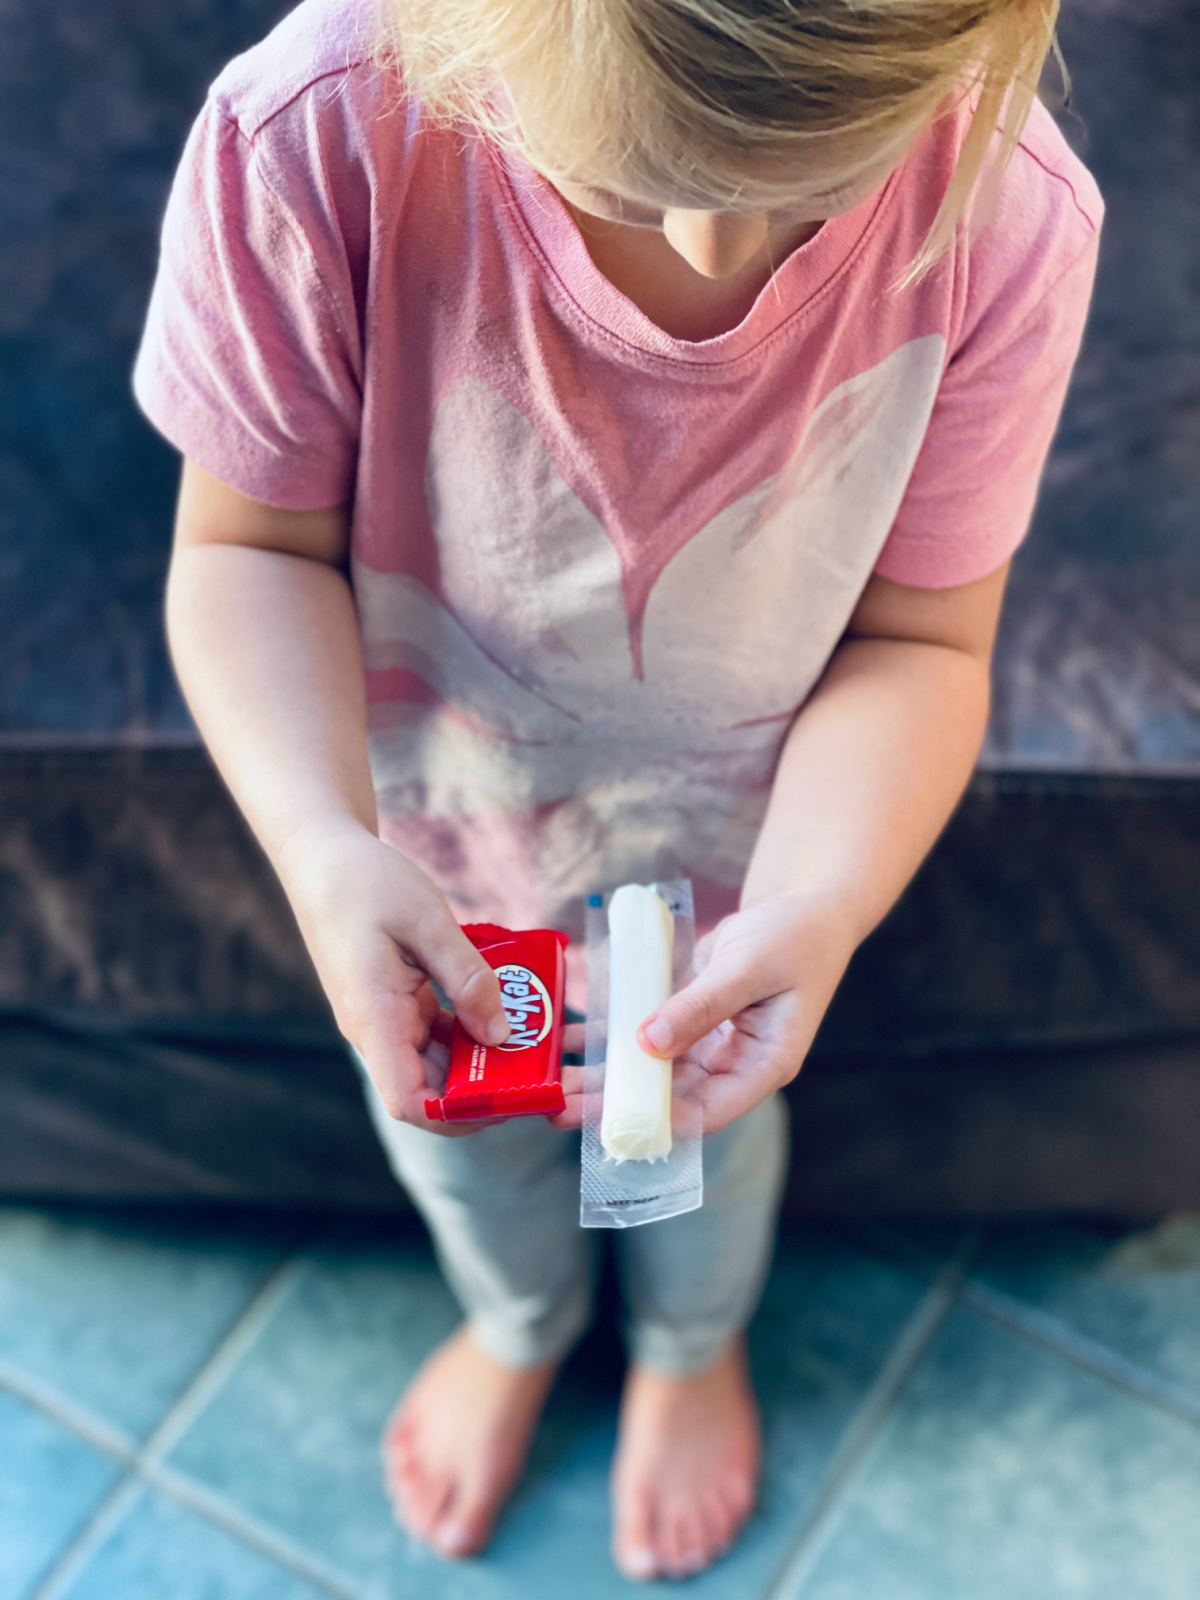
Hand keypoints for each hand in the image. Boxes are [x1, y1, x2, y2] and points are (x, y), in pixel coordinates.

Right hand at [275, 819, 510, 1134]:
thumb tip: (500, 1033)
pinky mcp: (395, 1003)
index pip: (410, 1103)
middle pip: (431, 1089)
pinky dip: (469, 1027)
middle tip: (541, 1068)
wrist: (322, 858)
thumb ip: (466, 978)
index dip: (457, 1115)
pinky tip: (504, 1010)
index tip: (508, 1097)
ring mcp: (385, 1019)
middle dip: (486, 1087)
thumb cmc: (365, 884)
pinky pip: (436, 1032)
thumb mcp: (427, 922)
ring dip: (482, 1057)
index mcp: (375, 1019)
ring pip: (438, 1061)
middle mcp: (377, 1031)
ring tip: (533, 1040)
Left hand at [554, 895, 856, 1134]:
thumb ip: (700, 1006)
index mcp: (764, 1065)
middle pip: (670, 1098)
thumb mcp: (748, 968)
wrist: (804, 908)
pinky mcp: (689, 1021)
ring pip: (651, 1073)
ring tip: (554, 1084)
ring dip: (604, 1077)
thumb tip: (648, 1044)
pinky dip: (610, 1038)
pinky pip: (645, 1036)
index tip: (611, 1121)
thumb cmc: (794, 937)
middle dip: (616, 1105)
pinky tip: (573, 1040)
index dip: (661, 1120)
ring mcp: (709, 1045)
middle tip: (559, 1109)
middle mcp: (733, 1064)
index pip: (710, 1111)